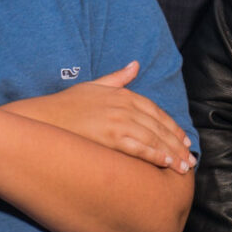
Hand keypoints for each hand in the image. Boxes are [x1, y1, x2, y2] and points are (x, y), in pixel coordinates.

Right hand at [4, 65, 193, 171]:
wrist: (42, 119)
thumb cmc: (65, 105)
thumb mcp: (94, 86)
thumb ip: (117, 77)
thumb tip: (135, 65)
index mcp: (122, 94)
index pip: (155, 111)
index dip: (171, 126)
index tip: (182, 138)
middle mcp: (124, 107)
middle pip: (158, 126)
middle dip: (176, 143)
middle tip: (189, 158)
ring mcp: (117, 122)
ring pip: (153, 138)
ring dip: (171, 153)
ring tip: (183, 167)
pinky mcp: (110, 138)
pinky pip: (139, 148)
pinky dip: (155, 155)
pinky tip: (166, 164)